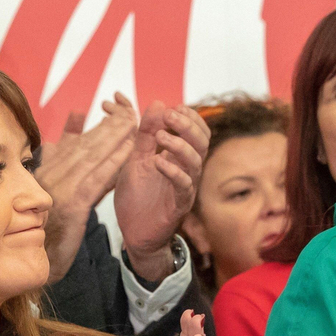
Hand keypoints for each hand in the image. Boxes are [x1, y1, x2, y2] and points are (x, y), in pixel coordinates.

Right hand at [36, 97, 137, 282]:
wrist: (36, 260)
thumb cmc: (43, 226)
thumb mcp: (49, 190)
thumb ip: (60, 157)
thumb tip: (72, 124)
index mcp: (45, 171)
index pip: (75, 143)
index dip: (98, 125)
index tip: (117, 110)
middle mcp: (49, 175)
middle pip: (85, 144)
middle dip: (109, 124)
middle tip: (130, 108)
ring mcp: (58, 190)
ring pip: (91, 157)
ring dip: (114, 137)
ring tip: (133, 121)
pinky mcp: (71, 207)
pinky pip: (95, 180)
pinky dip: (112, 163)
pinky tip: (128, 151)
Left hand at [114, 96, 208, 281]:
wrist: (133, 233)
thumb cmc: (137, 196)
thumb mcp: (136, 158)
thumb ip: (145, 134)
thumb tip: (158, 102)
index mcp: (178, 158)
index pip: (197, 132)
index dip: (189, 117)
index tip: (172, 107)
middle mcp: (186, 171)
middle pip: (201, 143)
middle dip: (188, 126)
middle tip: (170, 115)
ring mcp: (184, 188)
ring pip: (196, 162)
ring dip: (179, 145)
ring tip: (160, 137)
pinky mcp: (178, 206)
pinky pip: (184, 186)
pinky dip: (172, 172)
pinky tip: (158, 162)